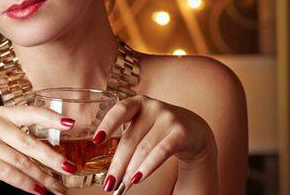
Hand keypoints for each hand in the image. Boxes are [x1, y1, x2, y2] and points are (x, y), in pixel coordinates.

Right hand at [0, 105, 77, 194]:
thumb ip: (18, 131)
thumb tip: (53, 146)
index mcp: (2, 113)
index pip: (30, 112)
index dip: (51, 117)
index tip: (70, 124)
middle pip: (30, 143)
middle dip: (53, 158)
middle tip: (70, 168)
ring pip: (22, 161)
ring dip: (42, 177)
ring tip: (57, 187)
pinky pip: (9, 173)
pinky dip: (26, 184)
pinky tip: (38, 190)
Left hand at [93, 95, 216, 191]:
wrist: (193, 129)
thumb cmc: (157, 129)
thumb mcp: (141, 126)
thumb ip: (127, 142)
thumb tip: (112, 173)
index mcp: (136, 103)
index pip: (119, 111)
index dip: (107, 124)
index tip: (96, 140)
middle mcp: (152, 107)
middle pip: (130, 139)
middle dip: (118, 164)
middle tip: (109, 183)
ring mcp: (168, 118)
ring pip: (144, 149)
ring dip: (131, 170)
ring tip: (122, 186)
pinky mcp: (181, 133)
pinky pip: (161, 152)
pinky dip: (148, 167)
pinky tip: (138, 179)